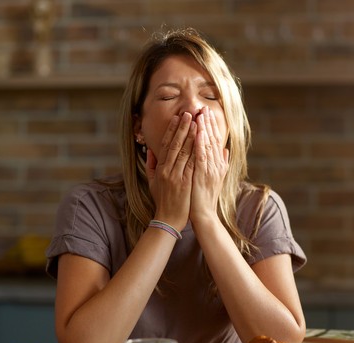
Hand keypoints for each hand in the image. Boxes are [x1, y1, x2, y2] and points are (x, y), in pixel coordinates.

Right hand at [145, 112, 196, 230]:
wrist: (168, 219)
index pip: (166, 145)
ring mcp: (176, 176)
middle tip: (189, 113)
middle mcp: (167, 170)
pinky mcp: (185, 183)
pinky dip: (197, 151)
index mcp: (160, 168)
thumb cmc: (162, 200)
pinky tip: (203, 142)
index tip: (178, 117)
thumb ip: (151, 165)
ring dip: (192, 135)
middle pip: (175, 144)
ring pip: (184, 152)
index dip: (172, 130)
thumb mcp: (152, 182)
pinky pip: (192, 164)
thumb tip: (151, 149)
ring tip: (197, 122)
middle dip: (183, 128)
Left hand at [190, 107, 228, 225]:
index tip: (207, 113)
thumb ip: (221, 163)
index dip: (212, 126)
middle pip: (213, 139)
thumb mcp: (216, 178)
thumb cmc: (205, 197)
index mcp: (218, 164)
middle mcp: (216, 165)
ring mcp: (211, 169)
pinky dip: (200, 142)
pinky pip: (202, 155)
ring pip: (208, 144)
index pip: (215, 141)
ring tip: (201, 114)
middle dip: (209, 123)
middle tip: (204, 107)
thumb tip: (226, 150)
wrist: (204, 214)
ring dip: (205, 128)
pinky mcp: (203, 174)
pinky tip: (198, 131)